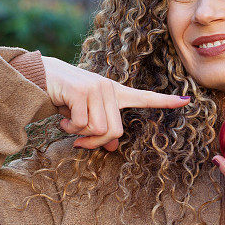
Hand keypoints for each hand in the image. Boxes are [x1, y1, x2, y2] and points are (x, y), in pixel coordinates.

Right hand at [42, 56, 191, 150]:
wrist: (38, 76)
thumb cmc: (63, 96)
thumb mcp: (84, 114)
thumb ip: (99, 128)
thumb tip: (111, 147)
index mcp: (114, 92)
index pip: (144, 97)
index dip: (164, 101)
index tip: (186, 101)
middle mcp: (109, 88)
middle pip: (115, 131)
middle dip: (95, 142)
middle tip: (79, 141)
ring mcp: (97, 88)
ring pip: (99, 130)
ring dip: (80, 135)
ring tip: (69, 123)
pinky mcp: (82, 91)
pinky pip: (82, 125)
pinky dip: (70, 128)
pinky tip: (62, 116)